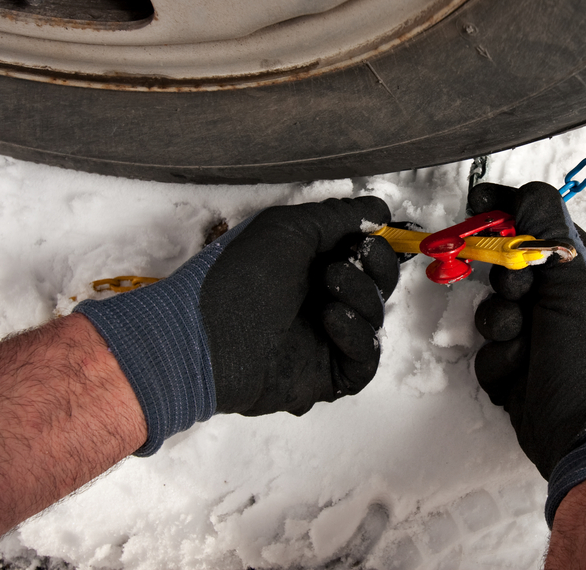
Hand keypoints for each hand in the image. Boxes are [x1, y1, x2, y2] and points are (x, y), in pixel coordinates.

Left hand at [75, 197, 398, 454]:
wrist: (205, 337)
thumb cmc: (237, 276)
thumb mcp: (287, 228)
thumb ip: (338, 216)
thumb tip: (380, 210)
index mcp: (311, 265)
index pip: (365, 255)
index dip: (377, 244)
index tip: (373, 234)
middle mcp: (322, 299)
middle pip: (379, 285)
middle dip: (376, 266)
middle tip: (356, 255)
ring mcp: (326, 339)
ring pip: (376, 318)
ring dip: (362, 295)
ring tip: (330, 285)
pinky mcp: (327, 375)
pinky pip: (365, 360)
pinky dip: (358, 336)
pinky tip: (332, 319)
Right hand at [469, 182, 585, 525]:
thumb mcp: (577, 284)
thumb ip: (548, 232)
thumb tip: (528, 190)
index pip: (550, 230)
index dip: (514, 215)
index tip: (480, 201)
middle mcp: (573, 307)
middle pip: (515, 270)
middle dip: (506, 281)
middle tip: (516, 291)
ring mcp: (547, 342)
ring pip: (497, 311)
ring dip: (502, 324)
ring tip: (522, 343)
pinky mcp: (523, 375)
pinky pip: (492, 351)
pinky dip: (500, 361)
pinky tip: (521, 375)